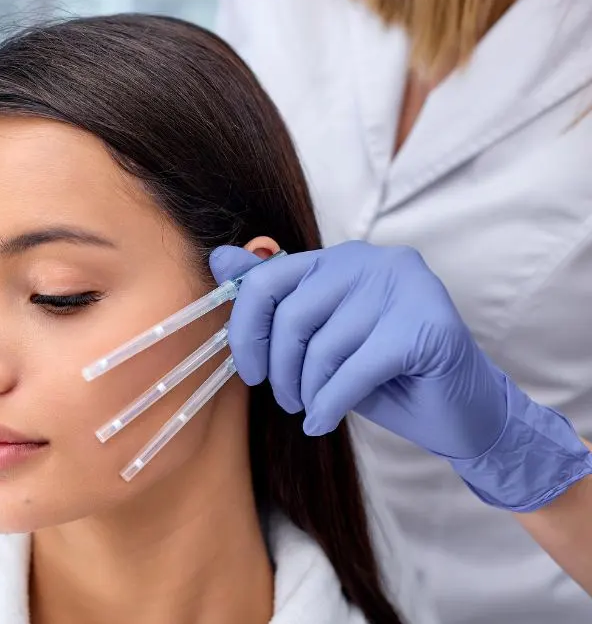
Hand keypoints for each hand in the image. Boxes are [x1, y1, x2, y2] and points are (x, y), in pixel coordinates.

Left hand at [211, 241, 591, 510]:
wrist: (461, 412)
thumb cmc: (385, 375)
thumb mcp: (319, 336)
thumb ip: (274, 297)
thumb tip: (218, 260)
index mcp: (343, 258)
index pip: (269, 277)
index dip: (246, 327)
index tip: (250, 369)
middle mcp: (375, 261)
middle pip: (293, 315)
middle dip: (280, 368)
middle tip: (286, 399)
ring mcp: (406, 290)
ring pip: (324, 347)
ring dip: (309, 391)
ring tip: (312, 409)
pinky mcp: (427, 327)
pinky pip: (354, 371)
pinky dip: (330, 405)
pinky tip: (323, 422)